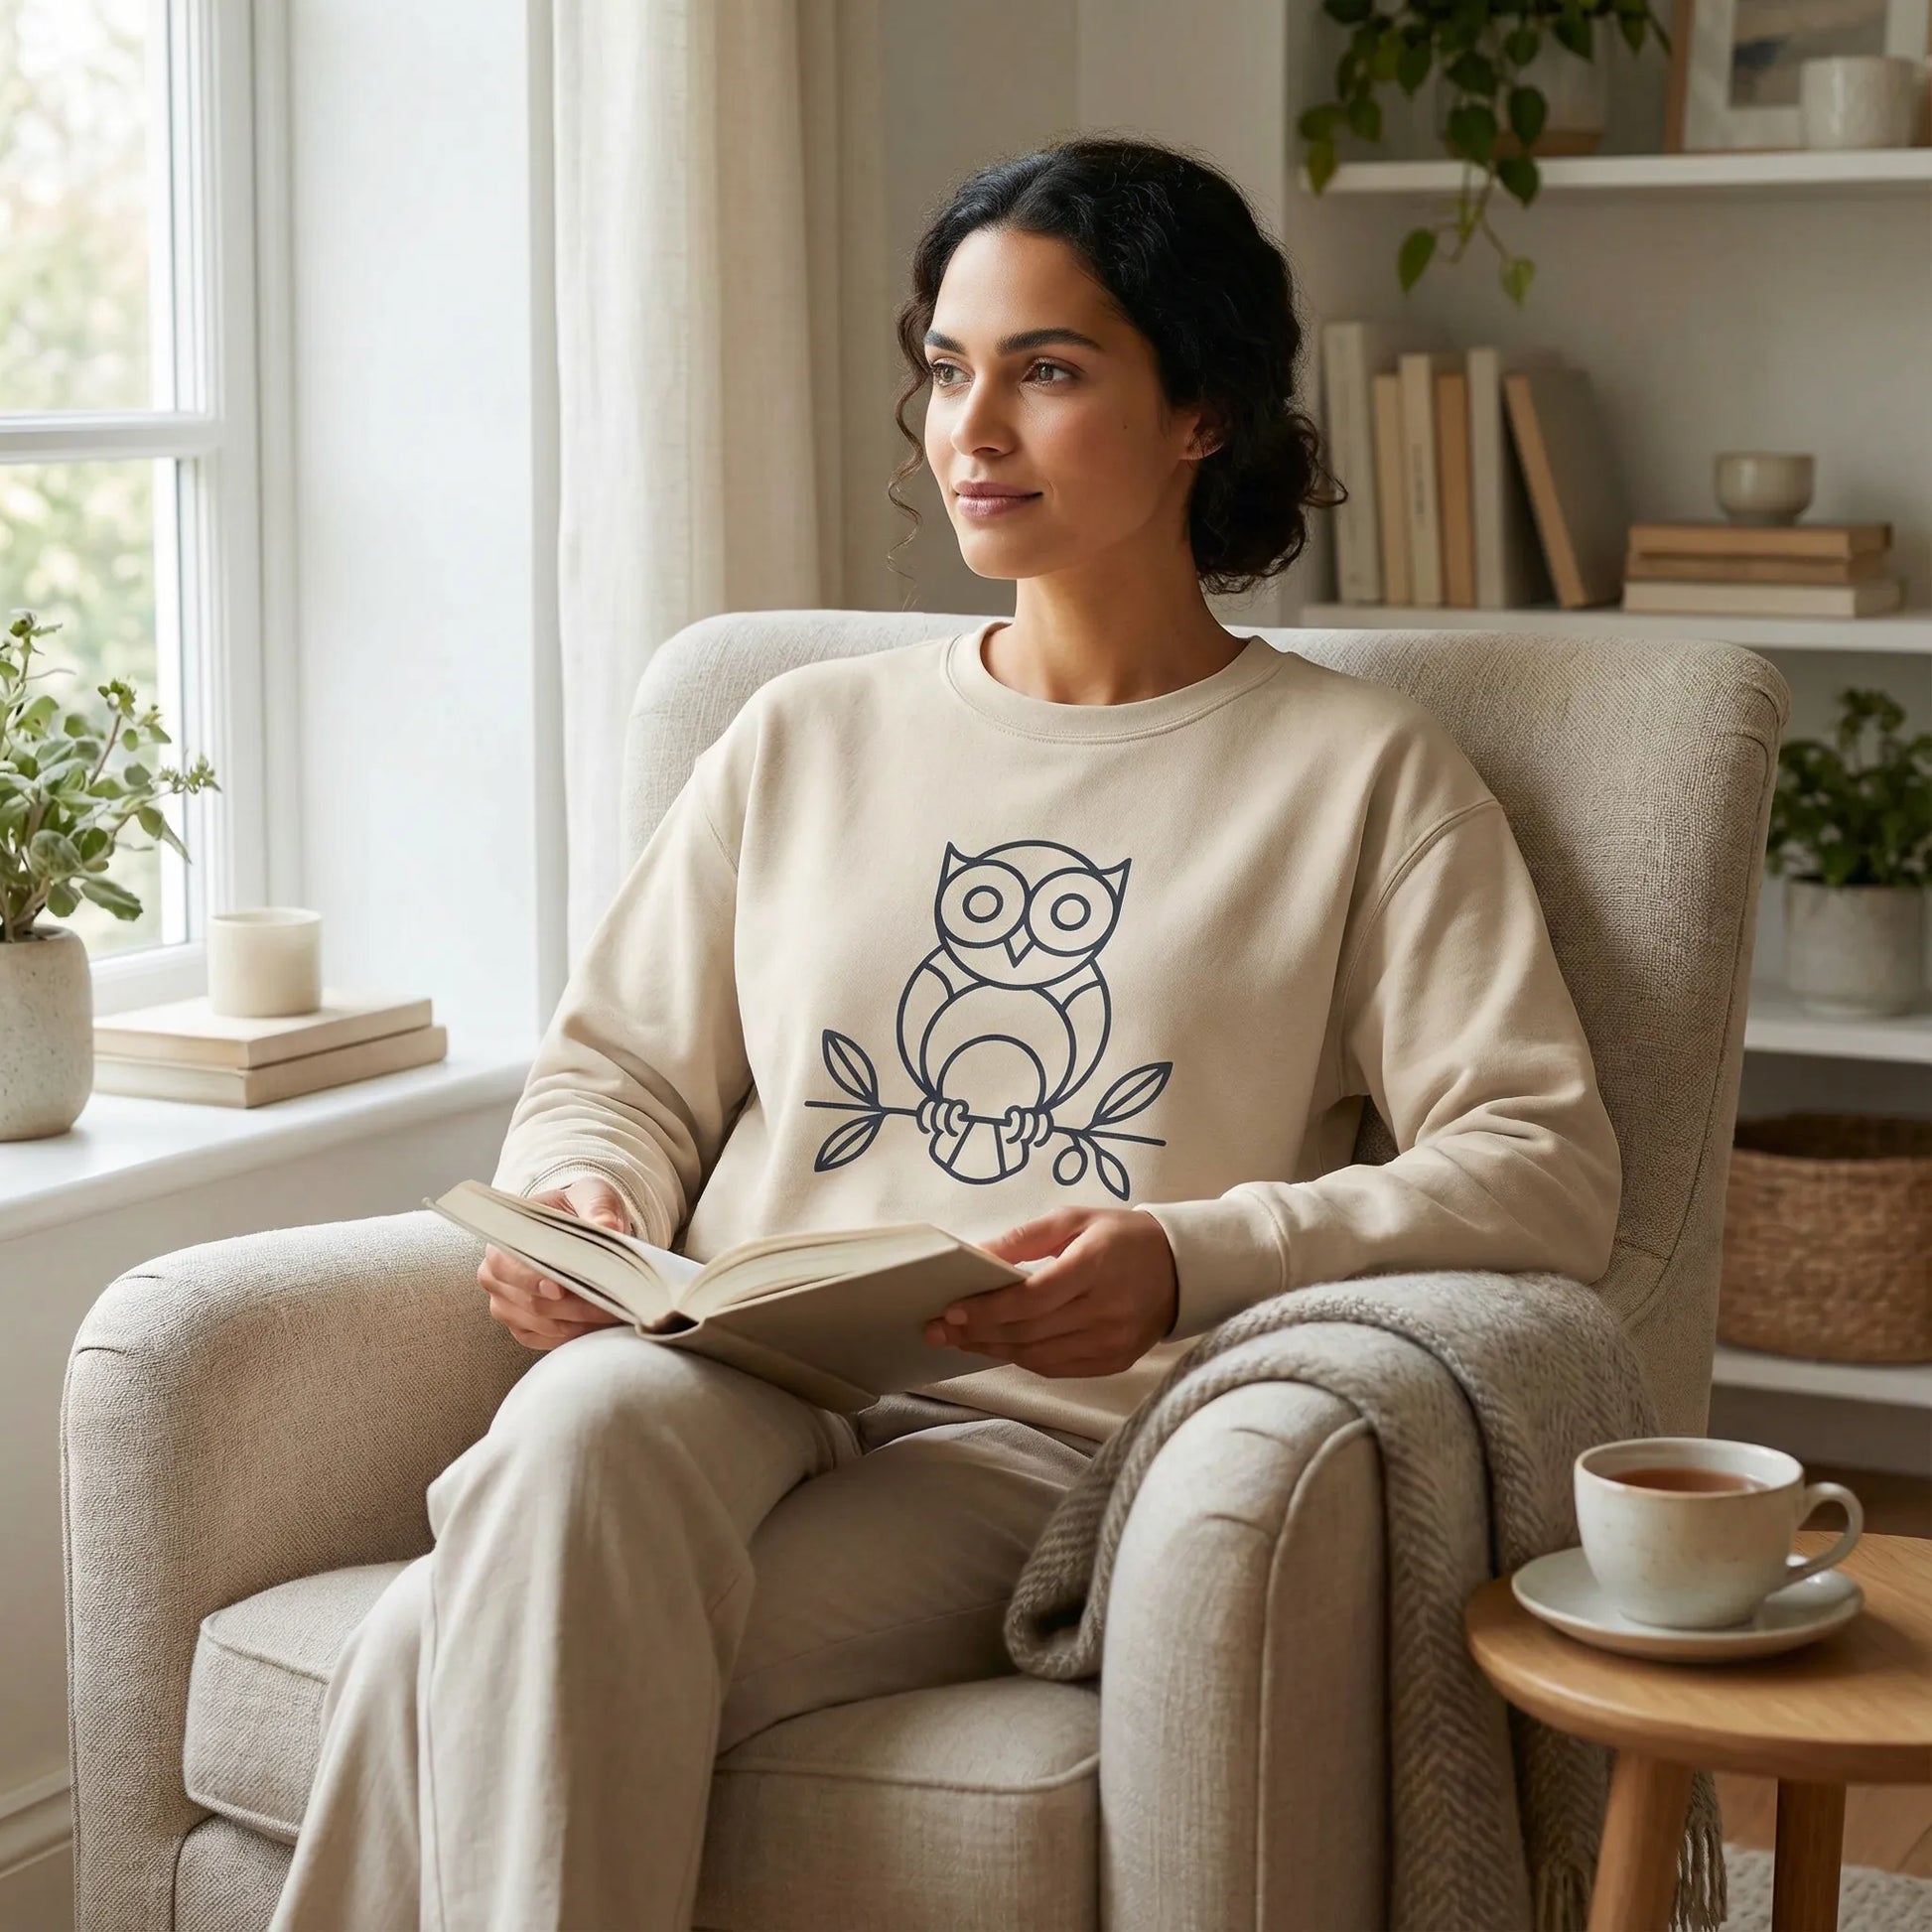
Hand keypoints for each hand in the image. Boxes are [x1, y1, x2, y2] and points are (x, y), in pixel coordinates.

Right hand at [478, 1176, 633, 1350]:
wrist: (579, 1229)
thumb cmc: (579, 1209)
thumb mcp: (592, 1196)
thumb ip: (598, 1208)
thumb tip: (607, 1227)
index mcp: (502, 1239)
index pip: (506, 1264)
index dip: (532, 1279)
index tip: (560, 1289)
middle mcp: (495, 1276)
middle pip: (530, 1301)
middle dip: (575, 1306)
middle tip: (613, 1302)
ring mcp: (506, 1305)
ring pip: (542, 1325)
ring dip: (581, 1323)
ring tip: (616, 1311)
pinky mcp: (522, 1327)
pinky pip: (546, 1341)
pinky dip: (575, 1335)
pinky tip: (601, 1324)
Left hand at [922, 1205, 1178, 1377]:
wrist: (1181, 1268)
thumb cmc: (1120, 1236)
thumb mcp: (1074, 1220)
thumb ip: (1024, 1238)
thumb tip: (974, 1254)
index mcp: (1094, 1266)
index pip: (1031, 1298)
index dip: (987, 1309)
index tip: (950, 1309)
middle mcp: (1105, 1310)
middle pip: (1028, 1331)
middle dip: (976, 1333)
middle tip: (937, 1329)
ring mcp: (1112, 1341)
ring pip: (1038, 1356)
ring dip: (992, 1350)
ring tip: (959, 1340)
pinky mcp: (1115, 1361)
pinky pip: (1057, 1368)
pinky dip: (1022, 1359)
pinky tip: (998, 1348)